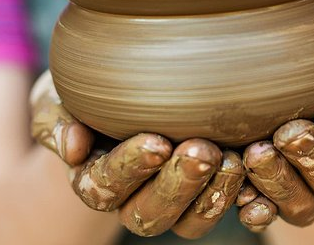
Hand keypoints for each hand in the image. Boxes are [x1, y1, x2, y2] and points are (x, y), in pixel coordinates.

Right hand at [30, 71, 243, 238]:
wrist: (127, 92)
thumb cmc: (87, 94)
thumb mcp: (60, 97)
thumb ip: (55, 120)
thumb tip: (72, 148)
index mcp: (95, 179)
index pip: (108, 185)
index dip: (132, 168)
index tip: (158, 141)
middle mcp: (134, 199)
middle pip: (151, 213)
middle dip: (179, 184)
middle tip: (203, 149)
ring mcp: (175, 201)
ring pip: (190, 221)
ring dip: (213, 195)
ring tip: (232, 160)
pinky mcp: (209, 195)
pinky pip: (228, 213)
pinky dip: (246, 203)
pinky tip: (259, 184)